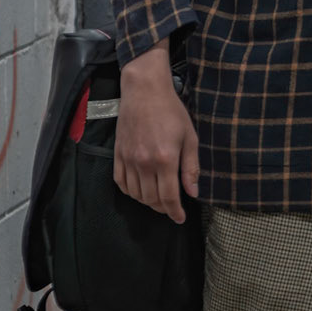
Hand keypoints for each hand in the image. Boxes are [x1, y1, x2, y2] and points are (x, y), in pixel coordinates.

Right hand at [113, 38, 199, 221]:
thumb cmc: (171, 112)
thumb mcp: (189, 138)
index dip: (175, 212)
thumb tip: (193, 193)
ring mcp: (128, 159)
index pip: (168, 197)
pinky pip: (121, 182)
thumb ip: (191, 168)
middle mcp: (144, 163)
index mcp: (164, 160)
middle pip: (151, 199)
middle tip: (171, 207)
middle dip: (163, 208)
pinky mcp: (118, 154)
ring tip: (158, 199)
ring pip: (136, 194)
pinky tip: (140, 189)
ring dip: (147, 202)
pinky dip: (130, 191)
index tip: (180, 218)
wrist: (144, 91)